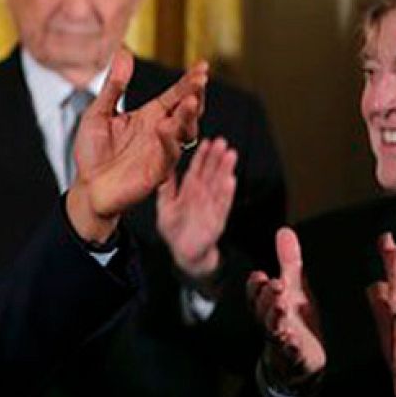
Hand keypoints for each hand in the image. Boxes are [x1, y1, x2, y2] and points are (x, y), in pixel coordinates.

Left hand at [65, 50, 206, 242]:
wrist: (87, 188)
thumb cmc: (93, 153)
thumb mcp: (99, 113)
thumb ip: (113, 86)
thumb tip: (123, 53)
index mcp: (149, 116)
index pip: (175, 95)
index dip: (189, 81)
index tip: (203, 65)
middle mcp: (160, 132)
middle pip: (187, 110)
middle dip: (195, 94)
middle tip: (200, 80)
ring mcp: (161, 151)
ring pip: (184, 132)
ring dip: (188, 116)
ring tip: (190, 100)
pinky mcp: (157, 171)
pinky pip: (169, 154)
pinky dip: (169, 140)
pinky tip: (165, 126)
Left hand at [156, 137, 238, 282]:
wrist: (184, 254)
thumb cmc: (174, 231)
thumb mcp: (165, 207)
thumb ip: (166, 189)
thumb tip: (164, 169)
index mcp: (189, 191)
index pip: (196, 169)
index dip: (202, 156)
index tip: (207, 142)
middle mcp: (201, 196)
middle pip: (211, 173)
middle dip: (216, 157)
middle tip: (223, 142)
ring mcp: (210, 207)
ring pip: (219, 185)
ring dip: (225, 170)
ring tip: (231, 155)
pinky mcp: (217, 220)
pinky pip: (222, 204)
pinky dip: (226, 193)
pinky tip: (230, 180)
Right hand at [250, 227, 325, 385]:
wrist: (299, 358)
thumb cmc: (295, 319)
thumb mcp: (293, 288)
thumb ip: (289, 262)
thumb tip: (284, 230)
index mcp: (267, 305)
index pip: (256, 294)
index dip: (257, 286)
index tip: (261, 275)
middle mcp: (270, 322)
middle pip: (262, 309)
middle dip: (268, 297)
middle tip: (276, 285)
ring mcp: (280, 341)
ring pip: (273, 330)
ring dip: (275, 318)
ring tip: (282, 308)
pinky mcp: (294, 357)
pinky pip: (289, 353)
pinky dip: (289, 348)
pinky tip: (293, 341)